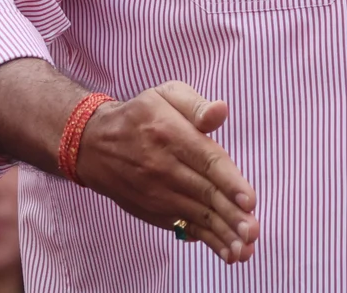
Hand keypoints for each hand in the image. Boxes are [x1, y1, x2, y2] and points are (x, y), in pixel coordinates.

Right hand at [77, 81, 259, 263]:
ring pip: (196, 215)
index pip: (207, 161)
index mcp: (172, 136)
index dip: (230, 182)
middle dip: (230, 215)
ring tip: (244, 248)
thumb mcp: (165, 95)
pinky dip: (207, 240)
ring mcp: (158, 194)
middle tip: (252, 231)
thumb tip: (221, 111)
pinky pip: (184, 227)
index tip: (249, 200)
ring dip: (222, 233)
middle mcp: (165, 168)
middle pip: (204, 193)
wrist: (94, 145)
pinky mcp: (155, 210)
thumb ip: (196, 105)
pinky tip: (227, 251)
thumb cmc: (140, 116)